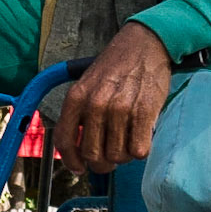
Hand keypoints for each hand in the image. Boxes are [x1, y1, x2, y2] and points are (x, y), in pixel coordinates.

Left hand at [56, 23, 172, 175]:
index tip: (79, 168)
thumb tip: (79, 149)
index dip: (71, 161)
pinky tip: (142, 136)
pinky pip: (139, 150)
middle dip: (103, 163)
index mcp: (76, 98)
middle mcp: (95, 104)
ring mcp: (120, 109)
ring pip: (117, 156)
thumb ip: (80, 113)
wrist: (145, 43)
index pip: (65, 142)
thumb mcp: (88, 84)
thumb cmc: (117, 66)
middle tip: (111, 156)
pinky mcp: (144, 112)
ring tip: (128, 140)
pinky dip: (141, 149)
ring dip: (124, 155)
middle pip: (93, 156)